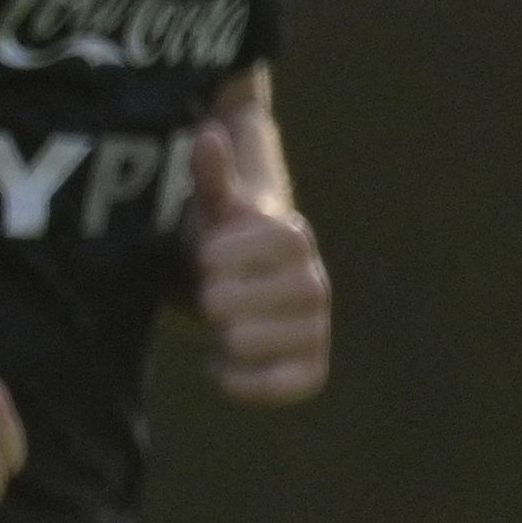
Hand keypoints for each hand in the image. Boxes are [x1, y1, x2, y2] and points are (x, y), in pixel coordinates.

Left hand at [192, 122, 330, 405]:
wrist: (235, 291)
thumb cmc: (219, 242)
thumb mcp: (210, 208)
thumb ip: (210, 176)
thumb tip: (209, 135)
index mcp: (293, 238)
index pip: (257, 246)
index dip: (220, 253)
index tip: (205, 254)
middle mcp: (314, 284)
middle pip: (235, 302)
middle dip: (208, 298)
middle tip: (209, 293)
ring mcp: (315, 330)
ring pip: (248, 342)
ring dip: (218, 335)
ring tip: (218, 324)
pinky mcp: (310, 371)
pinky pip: (280, 387)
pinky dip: (239, 380)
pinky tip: (219, 362)